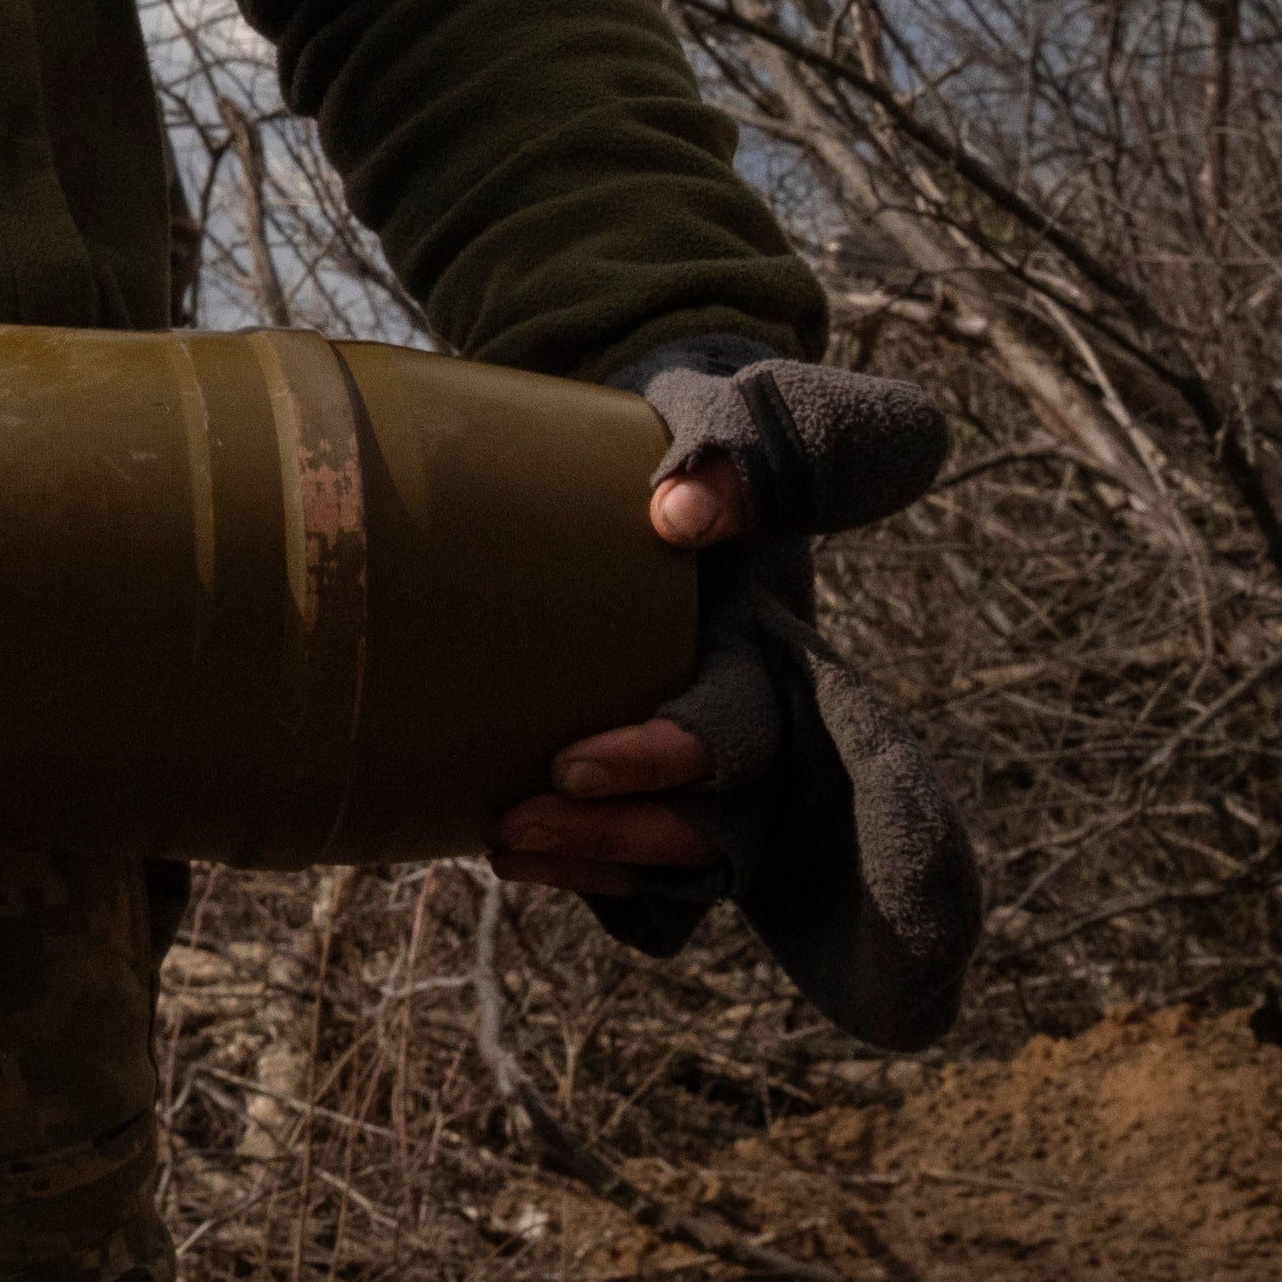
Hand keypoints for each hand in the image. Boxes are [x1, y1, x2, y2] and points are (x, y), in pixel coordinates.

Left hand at [486, 448, 764, 898]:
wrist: (684, 448)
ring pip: (687, 853)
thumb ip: (740, 452)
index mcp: (778, 643)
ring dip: (597, 858)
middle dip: (625, 835)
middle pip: (722, 819)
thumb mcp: (743, 414)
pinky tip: (506, 852)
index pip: (753, 729)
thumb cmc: (711, 430)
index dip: (675, 764)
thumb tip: (682, 514)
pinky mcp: (669, 766)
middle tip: (519, 815)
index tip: (573, 763)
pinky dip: (590, 867)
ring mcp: (718, 750)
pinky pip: (652, 853)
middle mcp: (761, 712)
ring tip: (503, 840)